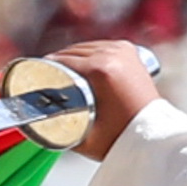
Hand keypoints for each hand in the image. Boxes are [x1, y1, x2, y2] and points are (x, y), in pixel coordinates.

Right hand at [42, 40, 163, 155]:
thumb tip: (32, 124)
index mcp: (101, 69)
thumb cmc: (121, 140)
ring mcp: (124, 50)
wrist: (154, 137)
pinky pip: (102, 46)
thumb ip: (55, 131)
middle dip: (58, 61)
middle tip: (44, 74)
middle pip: (74, 51)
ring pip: (87, 46)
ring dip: (73, 55)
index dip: (45, 65)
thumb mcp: (82, 136)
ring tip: (59, 67)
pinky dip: (90, 51)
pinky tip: (79, 58)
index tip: (33, 72)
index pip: (63, 60)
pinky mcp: (131, 52)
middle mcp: (113, 54)